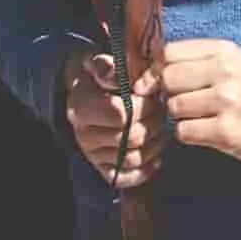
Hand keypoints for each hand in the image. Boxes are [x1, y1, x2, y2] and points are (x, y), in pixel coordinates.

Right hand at [61, 52, 158, 188]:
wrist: (82, 92)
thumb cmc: (94, 76)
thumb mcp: (95, 62)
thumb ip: (106, 66)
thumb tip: (115, 76)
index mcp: (81, 108)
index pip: (121, 114)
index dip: (143, 104)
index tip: (150, 93)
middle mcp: (84, 135)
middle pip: (132, 137)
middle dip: (154, 122)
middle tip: (159, 109)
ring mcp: (93, 154)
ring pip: (134, 158)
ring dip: (154, 143)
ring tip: (158, 126)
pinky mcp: (103, 168)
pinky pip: (128, 178)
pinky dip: (146, 169)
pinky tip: (153, 153)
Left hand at [159, 38, 240, 166]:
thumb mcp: (230, 64)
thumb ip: (193, 62)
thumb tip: (145, 77)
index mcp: (223, 51)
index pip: (169, 53)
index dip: (158, 69)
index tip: (162, 82)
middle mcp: (225, 72)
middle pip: (168, 79)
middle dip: (168, 93)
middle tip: (184, 101)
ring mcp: (226, 102)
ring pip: (174, 106)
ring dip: (180, 116)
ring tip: (199, 117)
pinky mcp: (226, 131)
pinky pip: (184, 131)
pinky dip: (188, 134)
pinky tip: (204, 131)